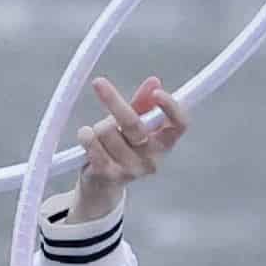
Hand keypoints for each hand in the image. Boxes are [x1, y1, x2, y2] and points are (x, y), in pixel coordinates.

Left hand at [65, 75, 185, 226]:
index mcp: (164, 143)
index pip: (179, 125)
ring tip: (97, 134)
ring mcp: (132, 169)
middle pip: (134, 123)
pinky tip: (86, 136)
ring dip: (97, 127)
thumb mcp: (133, 125)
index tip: (157, 92)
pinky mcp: (110, 175)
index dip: (172, 107)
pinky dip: (86, 136)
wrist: (103, 184)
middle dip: (114, 101)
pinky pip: (93, 145)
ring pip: (107, 131)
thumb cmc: (120, 148)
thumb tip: (154, 81)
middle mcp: (152, 159)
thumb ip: (143, 104)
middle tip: (98, 83)